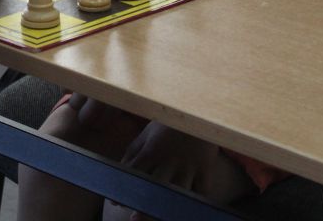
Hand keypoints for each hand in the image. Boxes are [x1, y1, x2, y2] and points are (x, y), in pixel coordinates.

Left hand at [116, 122, 251, 216]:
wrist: (199, 112)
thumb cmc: (168, 125)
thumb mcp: (148, 133)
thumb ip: (133, 151)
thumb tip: (119, 170)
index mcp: (152, 150)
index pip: (134, 172)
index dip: (125, 187)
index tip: (116, 201)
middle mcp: (169, 160)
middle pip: (156, 186)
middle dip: (145, 203)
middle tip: (135, 218)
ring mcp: (189, 166)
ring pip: (179, 193)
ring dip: (169, 206)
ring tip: (160, 217)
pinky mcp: (206, 170)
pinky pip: (202, 192)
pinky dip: (195, 203)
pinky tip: (186, 210)